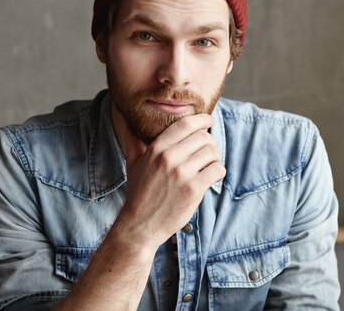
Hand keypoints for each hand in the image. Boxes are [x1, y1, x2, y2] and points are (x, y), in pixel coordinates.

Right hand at [115, 113, 224, 249]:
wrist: (140, 225)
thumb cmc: (138, 193)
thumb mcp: (133, 164)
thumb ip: (133, 142)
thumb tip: (124, 122)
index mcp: (156, 149)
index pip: (185, 124)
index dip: (201, 119)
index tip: (209, 120)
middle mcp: (169, 158)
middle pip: (203, 137)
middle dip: (210, 142)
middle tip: (208, 150)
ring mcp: (182, 174)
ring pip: (212, 152)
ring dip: (215, 158)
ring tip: (209, 165)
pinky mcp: (194, 189)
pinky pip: (217, 170)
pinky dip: (218, 172)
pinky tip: (211, 177)